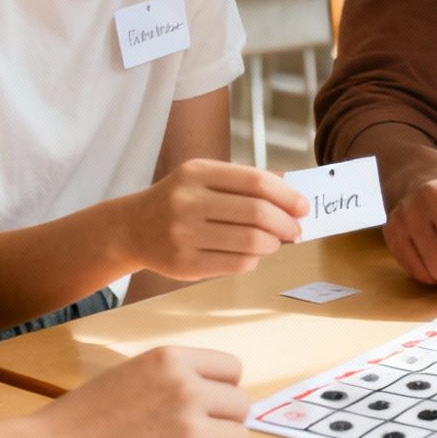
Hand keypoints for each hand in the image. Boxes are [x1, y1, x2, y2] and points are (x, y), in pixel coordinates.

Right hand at [29, 346, 249, 437]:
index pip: (232, 370)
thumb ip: (172, 377)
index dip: (221, 391)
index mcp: (171, 360)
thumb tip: (215, 390)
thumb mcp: (130, 375)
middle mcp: (187, 389)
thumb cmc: (79, 421)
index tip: (206, 407)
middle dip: (221, 423)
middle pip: (240, 407)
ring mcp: (190, 431)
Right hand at [131, 158, 309, 279]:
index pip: (256, 181)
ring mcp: (183, 234)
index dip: (287, 195)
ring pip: (251, 242)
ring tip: (275, 242)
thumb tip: (292, 187)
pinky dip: (254, 259)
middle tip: (296, 229)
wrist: (132, 228)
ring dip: (273, 244)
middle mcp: (187, 201)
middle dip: (286, 223)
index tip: (304, 206)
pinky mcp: (184, 265)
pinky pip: (237, 264)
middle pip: (257, 213)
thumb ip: (245, 180)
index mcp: (197, 172)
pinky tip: (252, 254)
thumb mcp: (204, 176)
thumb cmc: (180, 199)